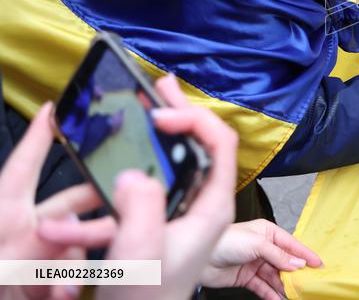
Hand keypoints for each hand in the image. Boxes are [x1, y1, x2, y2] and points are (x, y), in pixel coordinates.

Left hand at [0, 101, 103, 299]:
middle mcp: (22, 230)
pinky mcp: (43, 281)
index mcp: (4, 213)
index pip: (24, 166)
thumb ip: (35, 249)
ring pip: (78, 240)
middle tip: (122, 205)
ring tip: (60, 287)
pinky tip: (61, 296)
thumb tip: (72, 233)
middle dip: (94, 202)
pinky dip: (70, 284)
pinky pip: (72, 272)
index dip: (39, 136)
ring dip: (77, 261)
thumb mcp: (2, 269)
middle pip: (69, 202)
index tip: (54, 107)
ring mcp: (34, 256)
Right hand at [37, 75, 238, 299]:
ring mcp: (185, 210)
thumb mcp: (142, 250)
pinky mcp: (165, 218)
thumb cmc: (148, 297)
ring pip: (181, 158)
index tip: (160, 117)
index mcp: (213, 206)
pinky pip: (157, 181)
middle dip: (181, 112)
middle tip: (161, 86)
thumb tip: (133, 173)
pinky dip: (140, 162)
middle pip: (203, 144)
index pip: (221, 144)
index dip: (194, 120)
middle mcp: (204, 203)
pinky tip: (130, 147)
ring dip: (163, 130)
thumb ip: (140, 208)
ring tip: (150, 100)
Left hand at [199, 219, 322, 299]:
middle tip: (308, 283)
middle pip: (285, 262)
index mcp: (267, 232)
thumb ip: (279, 255)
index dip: (305, 254)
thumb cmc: (225, 240)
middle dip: (295, 273)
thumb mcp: (258, 244)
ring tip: (295, 294)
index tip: (318, 264)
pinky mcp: (245, 277)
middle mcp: (262, 247)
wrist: (200, 257)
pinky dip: (271, 294)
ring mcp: (254, 263)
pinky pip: (262, 287)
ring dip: (284, 286)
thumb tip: (298, 263)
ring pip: (274, 276)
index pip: (291, 244)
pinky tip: (278, 299)